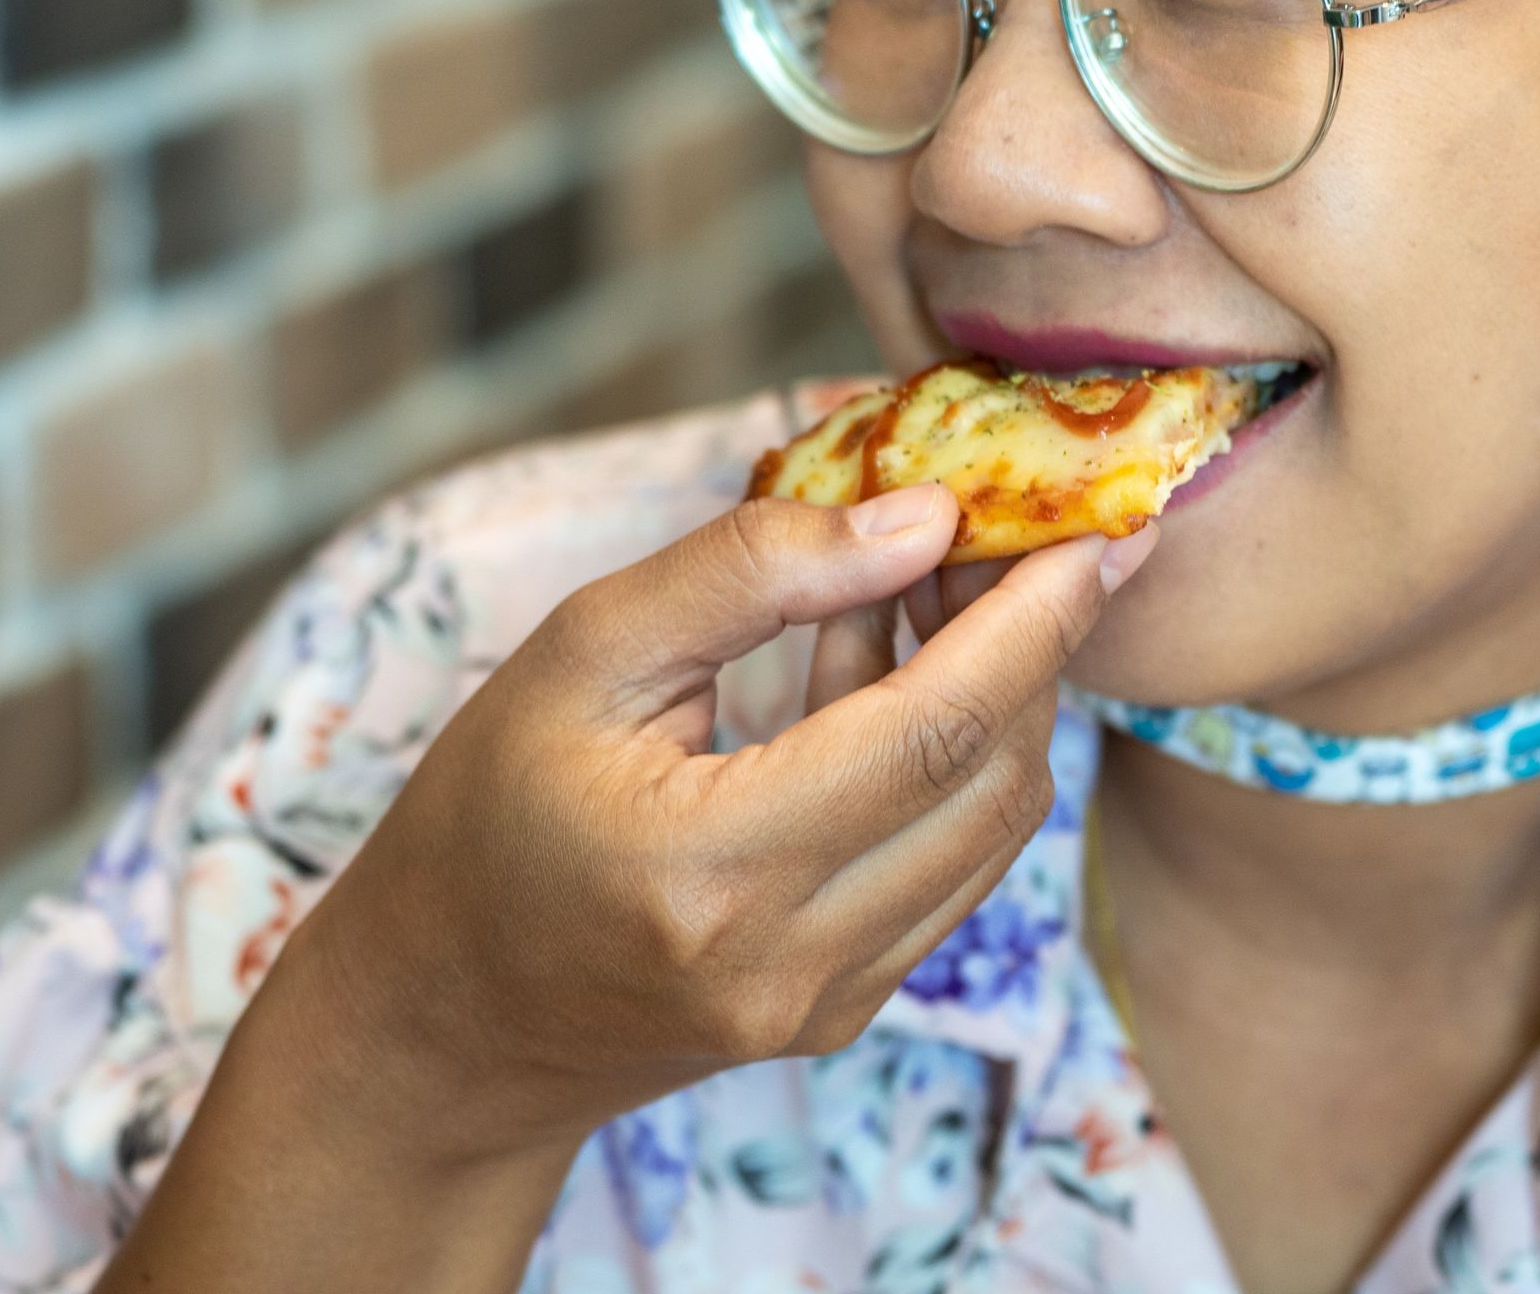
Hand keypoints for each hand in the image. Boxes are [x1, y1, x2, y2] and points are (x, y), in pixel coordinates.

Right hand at [253, 484, 1140, 1163]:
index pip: (931, 732)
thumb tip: (920, 520)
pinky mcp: (842, 1014)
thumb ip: (750, 573)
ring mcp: (825, 1005)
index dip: (1030, 624)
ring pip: (992, 833)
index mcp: (711, 870)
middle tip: (1022, 533)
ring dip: (1003, 702)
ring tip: (947, 585)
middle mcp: (788, 962)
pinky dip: (956, 765)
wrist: (442, 1019)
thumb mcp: (582, 653)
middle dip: (1035, 649)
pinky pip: (951, 872)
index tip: (1097, 529)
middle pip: (989, 783)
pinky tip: (899, 671)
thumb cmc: (486, 815)